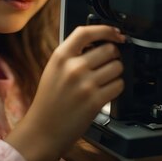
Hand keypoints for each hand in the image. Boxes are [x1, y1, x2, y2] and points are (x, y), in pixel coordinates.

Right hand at [5, 25, 125, 160]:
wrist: (43, 130)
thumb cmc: (49, 100)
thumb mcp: (54, 69)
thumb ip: (73, 55)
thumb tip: (101, 43)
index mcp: (61, 56)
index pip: (86, 32)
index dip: (106, 29)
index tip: (116, 33)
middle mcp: (73, 67)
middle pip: (109, 49)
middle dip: (113, 55)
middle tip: (108, 63)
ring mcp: (85, 84)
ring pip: (117, 67)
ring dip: (116, 72)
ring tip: (105, 80)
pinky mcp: (96, 101)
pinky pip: (118, 85)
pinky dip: (116, 87)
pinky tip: (106, 92)